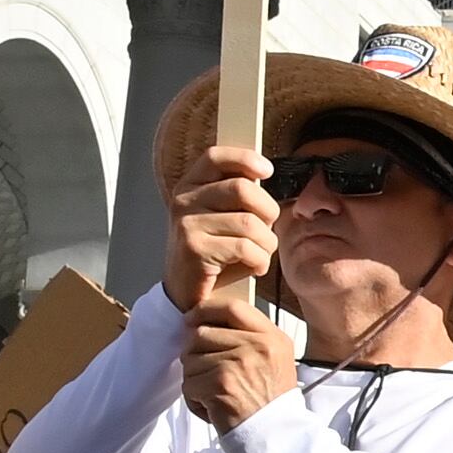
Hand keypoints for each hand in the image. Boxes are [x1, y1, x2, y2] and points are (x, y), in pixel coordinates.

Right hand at [164, 142, 280, 312]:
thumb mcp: (222, 217)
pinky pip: (245, 247)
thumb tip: (262, 171)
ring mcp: (186, 224)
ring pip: (250, 223)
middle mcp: (184, 201)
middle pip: (243, 189)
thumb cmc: (214, 254)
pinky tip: (255, 268)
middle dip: (268, 211)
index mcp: (190, 186)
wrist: (188, 295)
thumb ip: (237, 195)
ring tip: (260, 254)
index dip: (244, 158)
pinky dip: (260, 260)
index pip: (215, 157)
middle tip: (267, 231)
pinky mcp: (194, 249)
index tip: (267, 170)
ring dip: (267, 243)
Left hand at [180, 296, 298, 431]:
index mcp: (271, 338)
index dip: (205, 310)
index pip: (232, 307)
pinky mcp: (219, 384)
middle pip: (202, 333)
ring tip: (216, 394)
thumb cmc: (271, 402)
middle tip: (208, 373)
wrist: (277, 437)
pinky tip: (214, 408)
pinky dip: (195, 400)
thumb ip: (249, 337)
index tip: (191, 318)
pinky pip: (188, 384)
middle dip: (196, 354)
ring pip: (190, 359)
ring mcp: (237, 364)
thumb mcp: (276, 360)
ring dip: (195, 380)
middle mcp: (256, 346)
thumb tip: (204, 323)